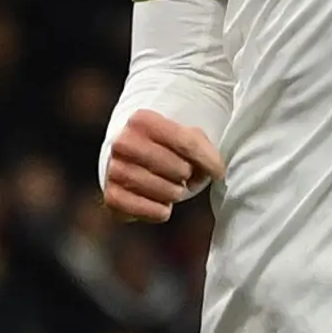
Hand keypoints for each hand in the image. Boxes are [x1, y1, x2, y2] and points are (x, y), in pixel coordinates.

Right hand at [101, 112, 222, 221]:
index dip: (210, 161)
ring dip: (176, 193)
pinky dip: (163, 210)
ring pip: (169, 192)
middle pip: (180, 170)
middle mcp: (123, 143)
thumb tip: (216, 171)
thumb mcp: (185, 137)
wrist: (128, 163)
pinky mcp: (112, 197)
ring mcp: (115, 171)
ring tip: (170, 185)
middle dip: (189, 177)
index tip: (218, 171)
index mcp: (141, 120)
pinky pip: (155, 212)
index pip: (188, 143)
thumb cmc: (165, 148)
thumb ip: (202, 148)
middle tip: (183, 175)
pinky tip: (159, 201)